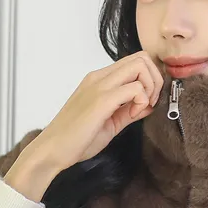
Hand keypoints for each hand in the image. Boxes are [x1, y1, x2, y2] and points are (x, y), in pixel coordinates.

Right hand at [5, 51, 163, 199]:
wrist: (52, 150)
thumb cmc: (76, 138)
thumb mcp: (109, 122)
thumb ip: (128, 111)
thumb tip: (148, 105)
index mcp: (99, 80)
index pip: (135, 61)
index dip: (149, 79)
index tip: (146, 103)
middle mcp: (99, 77)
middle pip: (141, 57)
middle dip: (154, 80)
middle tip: (149, 103)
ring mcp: (99, 86)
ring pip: (140, 66)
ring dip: (149, 88)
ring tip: (139, 110)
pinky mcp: (101, 101)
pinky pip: (134, 88)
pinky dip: (141, 102)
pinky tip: (132, 115)